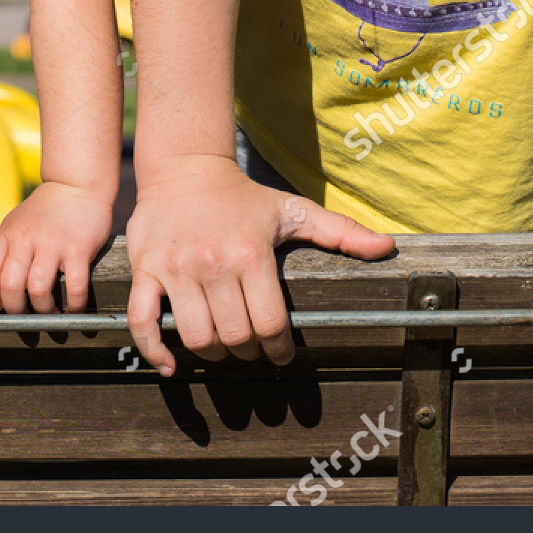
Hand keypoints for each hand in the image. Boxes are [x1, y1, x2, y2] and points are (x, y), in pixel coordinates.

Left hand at [0, 181, 114, 315]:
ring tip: (49, 313)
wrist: (76, 184)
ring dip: (43, 310)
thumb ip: (7, 250)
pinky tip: (74, 309)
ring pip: (38, 290)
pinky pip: (75, 287)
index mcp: (9, 233)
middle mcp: (27, 238)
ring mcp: (53, 244)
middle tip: (25, 317)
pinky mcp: (79, 249)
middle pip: (10, 285)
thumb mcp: (17, 222)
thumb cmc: (45, 210)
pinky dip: (74, 306)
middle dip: (16, 310)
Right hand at [126, 155, 395, 376]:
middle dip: (248, 351)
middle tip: (252, 347)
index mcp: (251, 253)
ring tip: (222, 345)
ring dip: (213, 352)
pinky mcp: (146, 269)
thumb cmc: (243, 196)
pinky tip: (170, 365)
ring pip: (197, 336)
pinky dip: (155, 350)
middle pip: (236, 336)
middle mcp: (213, 263)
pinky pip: (144, 321)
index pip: (270, 324)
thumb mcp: (292, 210)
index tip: (281, 354)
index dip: (280, 349)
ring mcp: (176, 268)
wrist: (185, 168)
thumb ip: (340, 230)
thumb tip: (388, 247)